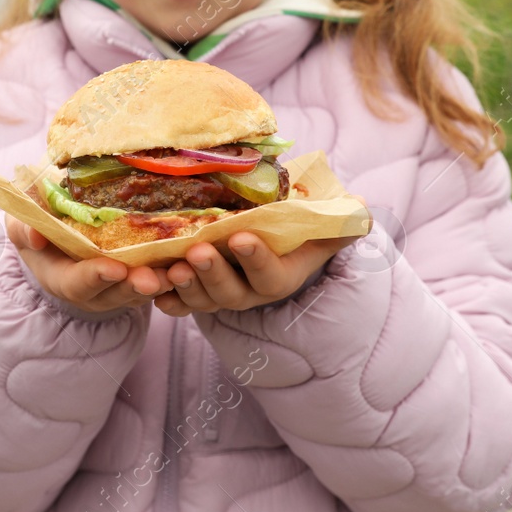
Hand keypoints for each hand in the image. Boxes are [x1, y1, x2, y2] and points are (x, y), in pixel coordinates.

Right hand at [6, 215, 172, 317]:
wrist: (57, 232)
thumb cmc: (38, 224)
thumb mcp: (23, 224)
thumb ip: (26, 230)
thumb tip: (36, 236)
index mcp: (62, 278)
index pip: (78, 284)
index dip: (95, 277)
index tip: (112, 268)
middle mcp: (93, 291)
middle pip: (115, 294)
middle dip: (133, 287)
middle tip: (152, 278)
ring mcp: (118, 287)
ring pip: (141, 291)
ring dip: (159, 284)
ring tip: (176, 272)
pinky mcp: (139, 277)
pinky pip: (158, 280)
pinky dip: (174, 274)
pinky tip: (188, 260)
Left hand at [153, 232, 361, 315]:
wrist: (267, 243)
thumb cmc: (295, 231)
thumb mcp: (319, 226)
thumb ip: (339, 220)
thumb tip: (361, 209)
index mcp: (279, 276)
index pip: (270, 275)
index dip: (255, 260)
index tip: (241, 238)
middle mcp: (248, 292)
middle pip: (231, 292)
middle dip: (214, 273)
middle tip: (199, 251)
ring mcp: (219, 295)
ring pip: (202, 299)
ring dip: (186, 285)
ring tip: (173, 266)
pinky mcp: (193, 293)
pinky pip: (178, 302)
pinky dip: (164, 297)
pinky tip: (150, 287)